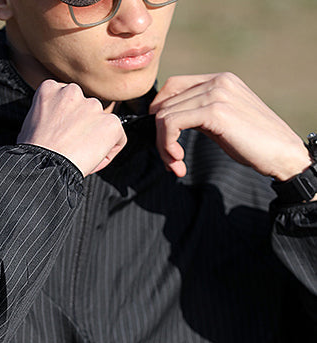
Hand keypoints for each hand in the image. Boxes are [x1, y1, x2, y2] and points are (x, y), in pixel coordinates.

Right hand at [17, 79, 126, 176]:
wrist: (45, 165)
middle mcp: (74, 91)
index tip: (61, 136)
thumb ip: (47, 113)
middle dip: (83, 129)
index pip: (67, 100)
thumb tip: (57, 123)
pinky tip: (93, 160)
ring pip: (102, 123)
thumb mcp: (30, 122)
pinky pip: (118, 137)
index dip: (66, 122)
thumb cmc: (34, 151)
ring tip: (80, 156)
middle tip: (72, 148)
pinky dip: (109, 151)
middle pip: (86, 110)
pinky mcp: (111, 122)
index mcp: (51, 88)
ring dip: (95, 139)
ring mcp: (94, 106)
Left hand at [149, 73, 311, 180]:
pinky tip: (179, 162)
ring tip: (176, 165)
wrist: (282, 152)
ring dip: (163, 146)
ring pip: (164, 116)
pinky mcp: (215, 111)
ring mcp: (216, 93)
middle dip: (160, 137)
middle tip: (171, 162)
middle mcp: (217, 81)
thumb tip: (170, 123)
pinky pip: (172, 124)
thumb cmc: (254, 143)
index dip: (159, 112)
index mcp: (220, 80)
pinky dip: (168, 145)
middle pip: (165, 103)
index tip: (164, 140)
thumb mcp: (222, 122)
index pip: (173, 85)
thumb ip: (200, 115)